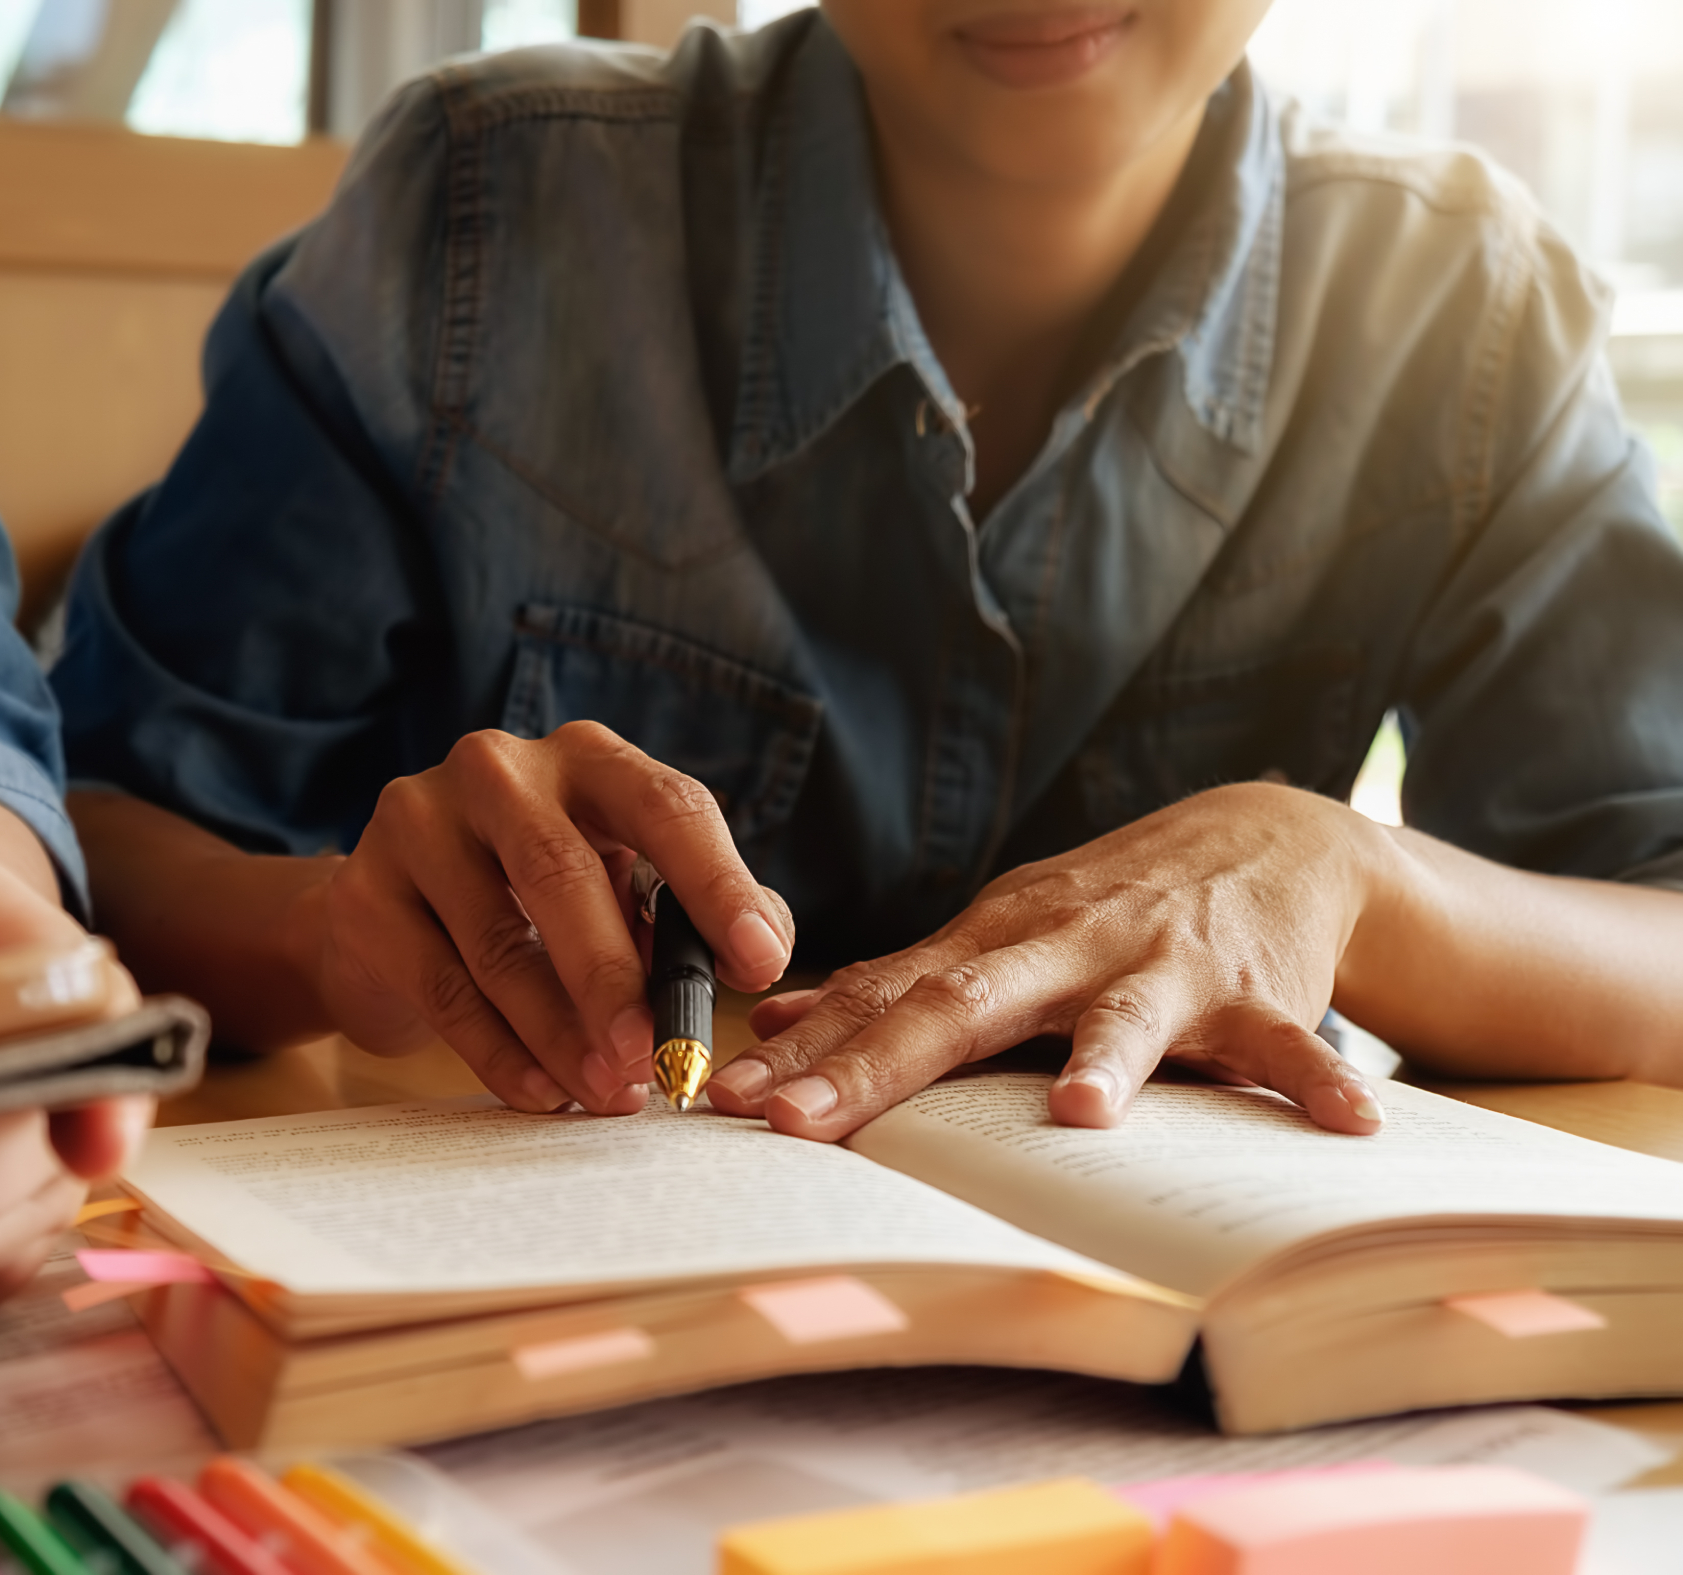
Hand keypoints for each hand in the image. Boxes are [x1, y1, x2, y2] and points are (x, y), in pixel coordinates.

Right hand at [308, 722, 795, 1113]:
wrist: (386, 913)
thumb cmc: (531, 899)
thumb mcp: (621, 888)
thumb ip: (692, 915)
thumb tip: (762, 951)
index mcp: (585, 758)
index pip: (665, 805)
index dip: (716, 886)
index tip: (759, 965)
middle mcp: (498, 770)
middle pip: (563, 872)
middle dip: (617, 978)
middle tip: (656, 1053)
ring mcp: (418, 823)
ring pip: (497, 942)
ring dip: (560, 1032)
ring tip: (607, 1089)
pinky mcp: (365, 893)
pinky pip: (442, 988)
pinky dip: (500, 1052)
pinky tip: (542, 1091)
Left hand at [706, 782, 1392, 1139]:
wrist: (1266, 836)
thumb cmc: (1105, 908)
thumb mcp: (997, 935)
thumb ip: (897, 985)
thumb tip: (773, 1020)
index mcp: (990, 939)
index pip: (879, 996)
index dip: (803, 1048)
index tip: (726, 1100)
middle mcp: (1063, 943)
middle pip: (957, 1008)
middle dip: (874, 1065)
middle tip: (801, 1121)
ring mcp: (1161, 964)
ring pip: (1125, 1013)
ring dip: (1107, 1059)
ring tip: (1080, 1115)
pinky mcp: (1256, 991)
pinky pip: (1290, 1044)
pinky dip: (1317, 1081)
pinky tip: (1346, 1126)